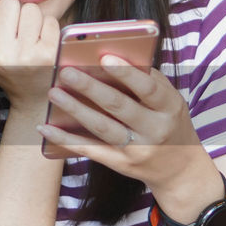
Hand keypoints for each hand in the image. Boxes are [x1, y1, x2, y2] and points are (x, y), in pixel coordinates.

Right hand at [0, 0, 59, 113]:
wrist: (34, 98)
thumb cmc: (8, 65)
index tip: (0, 26)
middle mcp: (0, 57)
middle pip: (10, 3)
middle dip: (16, 13)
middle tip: (18, 34)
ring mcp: (26, 57)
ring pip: (31, 9)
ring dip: (34, 19)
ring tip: (31, 39)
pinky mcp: (49, 55)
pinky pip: (50, 20)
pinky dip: (49, 28)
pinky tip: (44, 44)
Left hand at [36, 54, 215, 199]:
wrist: (180, 170)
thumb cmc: (169, 123)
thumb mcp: (170, 101)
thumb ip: (147, 80)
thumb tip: (111, 57)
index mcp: (170, 107)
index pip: (148, 88)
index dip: (126, 72)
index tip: (103, 56)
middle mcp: (154, 130)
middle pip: (119, 106)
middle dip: (90, 88)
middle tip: (66, 72)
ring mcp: (136, 150)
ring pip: (101, 128)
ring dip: (75, 109)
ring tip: (54, 93)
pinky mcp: (120, 163)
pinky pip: (89, 150)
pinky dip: (65, 139)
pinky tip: (46, 127)